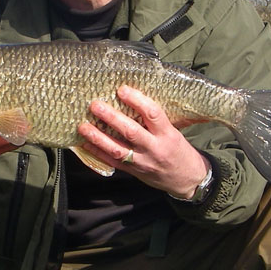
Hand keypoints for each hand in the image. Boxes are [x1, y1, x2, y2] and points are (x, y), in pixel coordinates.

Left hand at [77, 85, 210, 199]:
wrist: (188, 180)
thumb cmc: (179, 150)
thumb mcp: (174, 132)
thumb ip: (156, 121)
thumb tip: (133, 100)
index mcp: (168, 134)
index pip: (152, 114)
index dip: (137, 100)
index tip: (122, 89)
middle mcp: (154, 148)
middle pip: (131, 131)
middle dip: (111, 117)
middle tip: (95, 105)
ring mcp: (143, 162)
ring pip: (118, 149)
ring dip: (98, 137)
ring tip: (83, 126)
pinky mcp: (134, 172)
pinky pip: (113, 162)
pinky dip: (97, 152)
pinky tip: (85, 143)